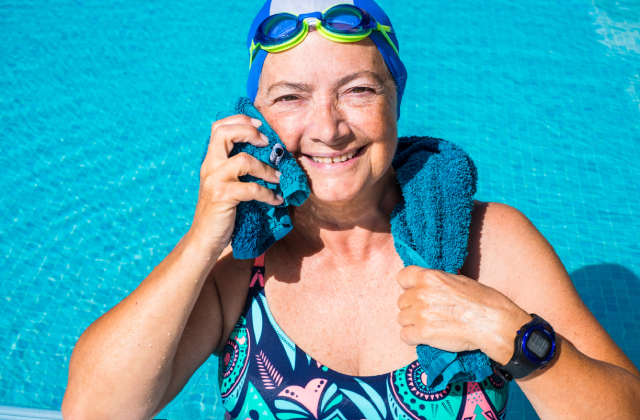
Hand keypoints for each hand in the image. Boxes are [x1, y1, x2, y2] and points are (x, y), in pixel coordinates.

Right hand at [189, 115, 283, 252]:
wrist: (205, 238)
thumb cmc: (220, 210)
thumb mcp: (224, 183)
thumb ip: (234, 168)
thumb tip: (263, 153)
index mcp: (211, 160)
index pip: (218, 128)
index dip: (239, 120)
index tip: (259, 124)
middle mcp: (210, 167)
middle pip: (224, 133)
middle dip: (248, 131)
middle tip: (266, 143)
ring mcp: (215, 181)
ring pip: (244, 161)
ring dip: (266, 169)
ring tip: (278, 178)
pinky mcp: (223, 197)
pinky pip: (252, 189)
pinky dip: (268, 194)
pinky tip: (276, 200)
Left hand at [396, 266, 531, 363]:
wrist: (492, 323)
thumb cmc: (482, 300)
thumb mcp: (458, 280)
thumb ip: (437, 282)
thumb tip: (428, 286)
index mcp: (429, 276)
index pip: (402, 277)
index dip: (408, 286)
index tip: (415, 292)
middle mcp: (421, 293)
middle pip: (402, 301)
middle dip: (412, 308)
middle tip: (428, 314)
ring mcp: (420, 313)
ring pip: (401, 319)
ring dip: (412, 324)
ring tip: (429, 327)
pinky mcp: (422, 332)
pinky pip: (404, 336)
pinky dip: (413, 338)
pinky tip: (425, 337)